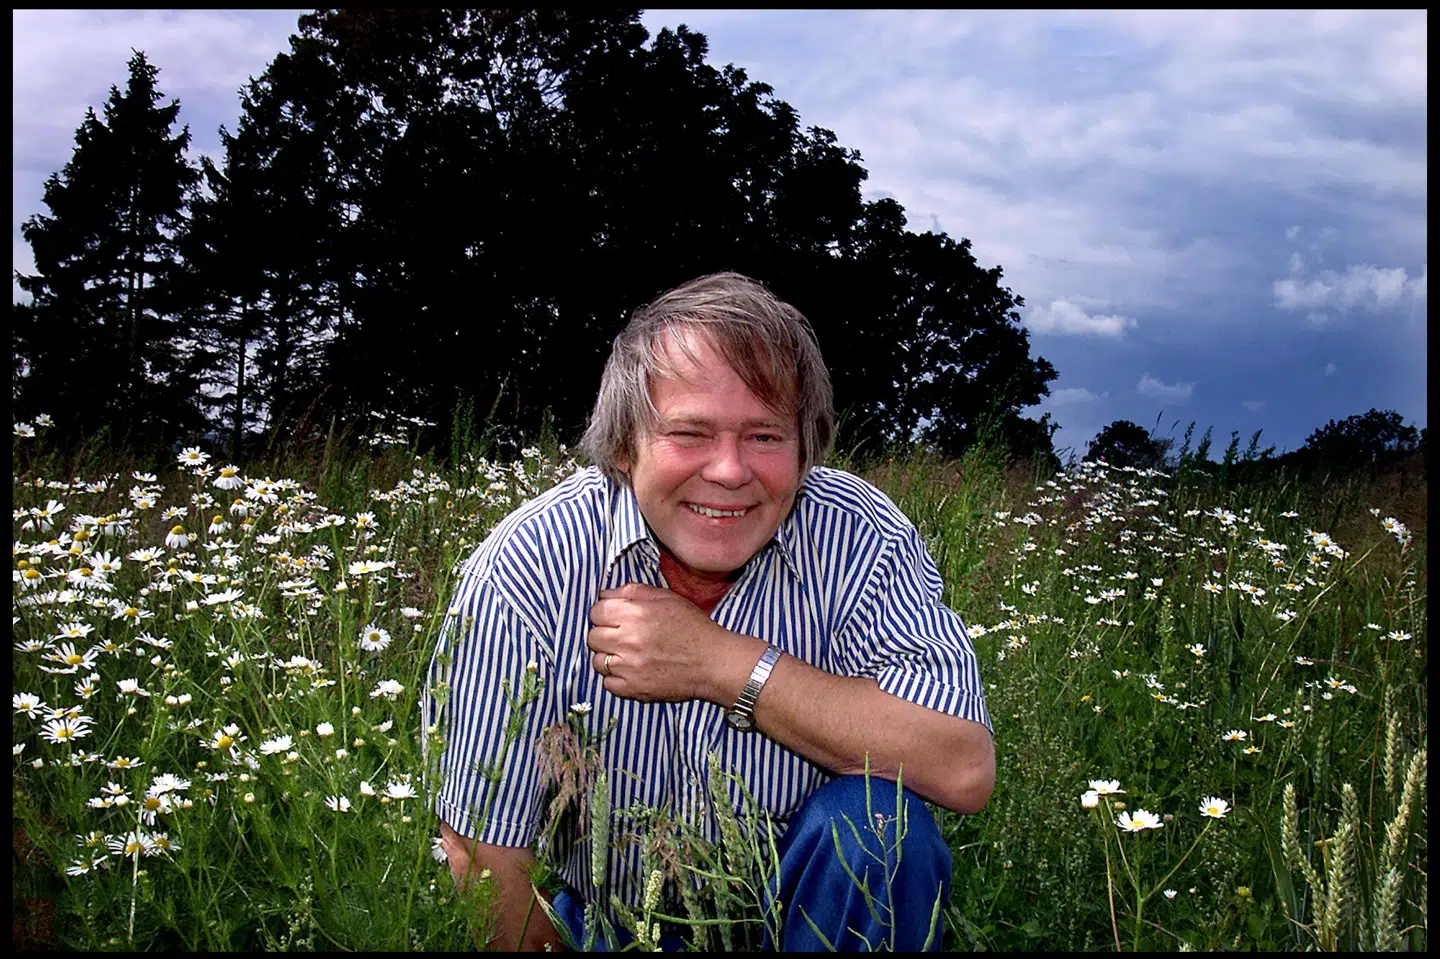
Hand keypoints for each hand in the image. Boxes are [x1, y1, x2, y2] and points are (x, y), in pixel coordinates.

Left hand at [587, 582, 740, 702]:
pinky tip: (632, 670)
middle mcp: (628, 640)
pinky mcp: (634, 689)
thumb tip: (605, 594)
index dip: (604, 613)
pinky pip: (608, 683)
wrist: (713, 663)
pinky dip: (616, 677)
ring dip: (608, 656)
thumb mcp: (667, 598)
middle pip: (593, 636)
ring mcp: (629, 667)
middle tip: (622, 636)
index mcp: (635, 614)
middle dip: (604, 633)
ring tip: (627, 654)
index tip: (616, 617)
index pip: (596, 611)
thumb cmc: (693, 626)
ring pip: (597, 661)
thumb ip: (633, 591)